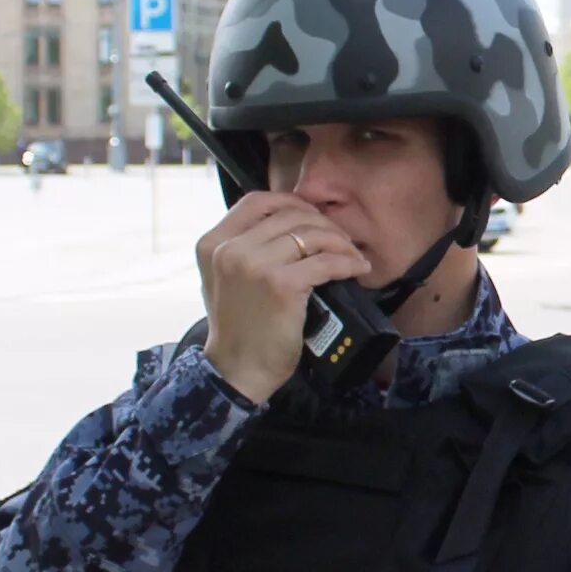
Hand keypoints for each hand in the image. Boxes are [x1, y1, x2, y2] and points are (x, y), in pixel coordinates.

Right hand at [195, 191, 374, 403]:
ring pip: (312, 234)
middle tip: (341, 240)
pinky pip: (326, 262)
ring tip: (352, 255)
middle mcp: (230, 249)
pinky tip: (357, 268)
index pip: (257, 201)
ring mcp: (254, 265)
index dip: (291, 202)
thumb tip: (284, 225)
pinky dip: (348, 262)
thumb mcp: (224, 278)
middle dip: (323, 223)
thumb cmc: (237, 327)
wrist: (237, 369)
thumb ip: (242, 248)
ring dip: (340, 242)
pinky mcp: (281, 285)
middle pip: (290, 214)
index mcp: (213, 243)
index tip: (313, 217)